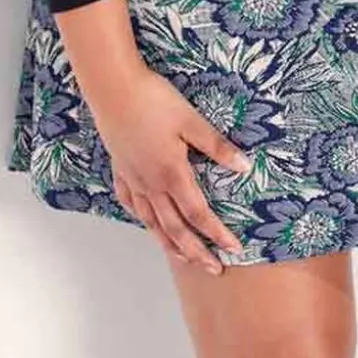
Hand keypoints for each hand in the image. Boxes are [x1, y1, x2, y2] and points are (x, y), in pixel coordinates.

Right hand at [85, 63, 252, 273]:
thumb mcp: (192, 121)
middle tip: (213, 269)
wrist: (113, 89)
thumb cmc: (154, 101)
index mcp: (172, 174)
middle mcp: (151, 184)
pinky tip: (147, 221)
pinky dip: (142, 218)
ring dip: (168, 243)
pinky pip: (131, 203)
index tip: (233, 250)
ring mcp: (133, 178)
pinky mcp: (120, 169)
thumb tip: (244, 167)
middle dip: (196, 251)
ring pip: (151, 221)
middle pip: (175, 228)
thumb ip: (217, 147)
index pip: (199, 214)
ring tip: (182, 257)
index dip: (217, 234)